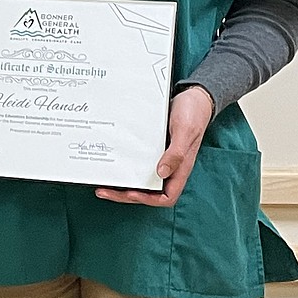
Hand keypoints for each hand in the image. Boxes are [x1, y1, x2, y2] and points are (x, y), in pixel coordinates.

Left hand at [95, 85, 213, 207]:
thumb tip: (162, 173)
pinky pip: (139, 163)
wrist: (193, 97)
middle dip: (126, 194)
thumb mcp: (185, 131)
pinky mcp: (154, 150)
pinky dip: (126, 166)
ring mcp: (161, 159)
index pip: (166, 197)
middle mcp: (170, 167)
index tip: (130, 193)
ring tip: (104, 183)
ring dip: (124, 183)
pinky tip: (114, 163)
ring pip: (142, 180)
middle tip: (104, 191)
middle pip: (149, 192)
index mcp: (180, 168)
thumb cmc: (193, 113)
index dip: (148, 199)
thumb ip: (176, 153)